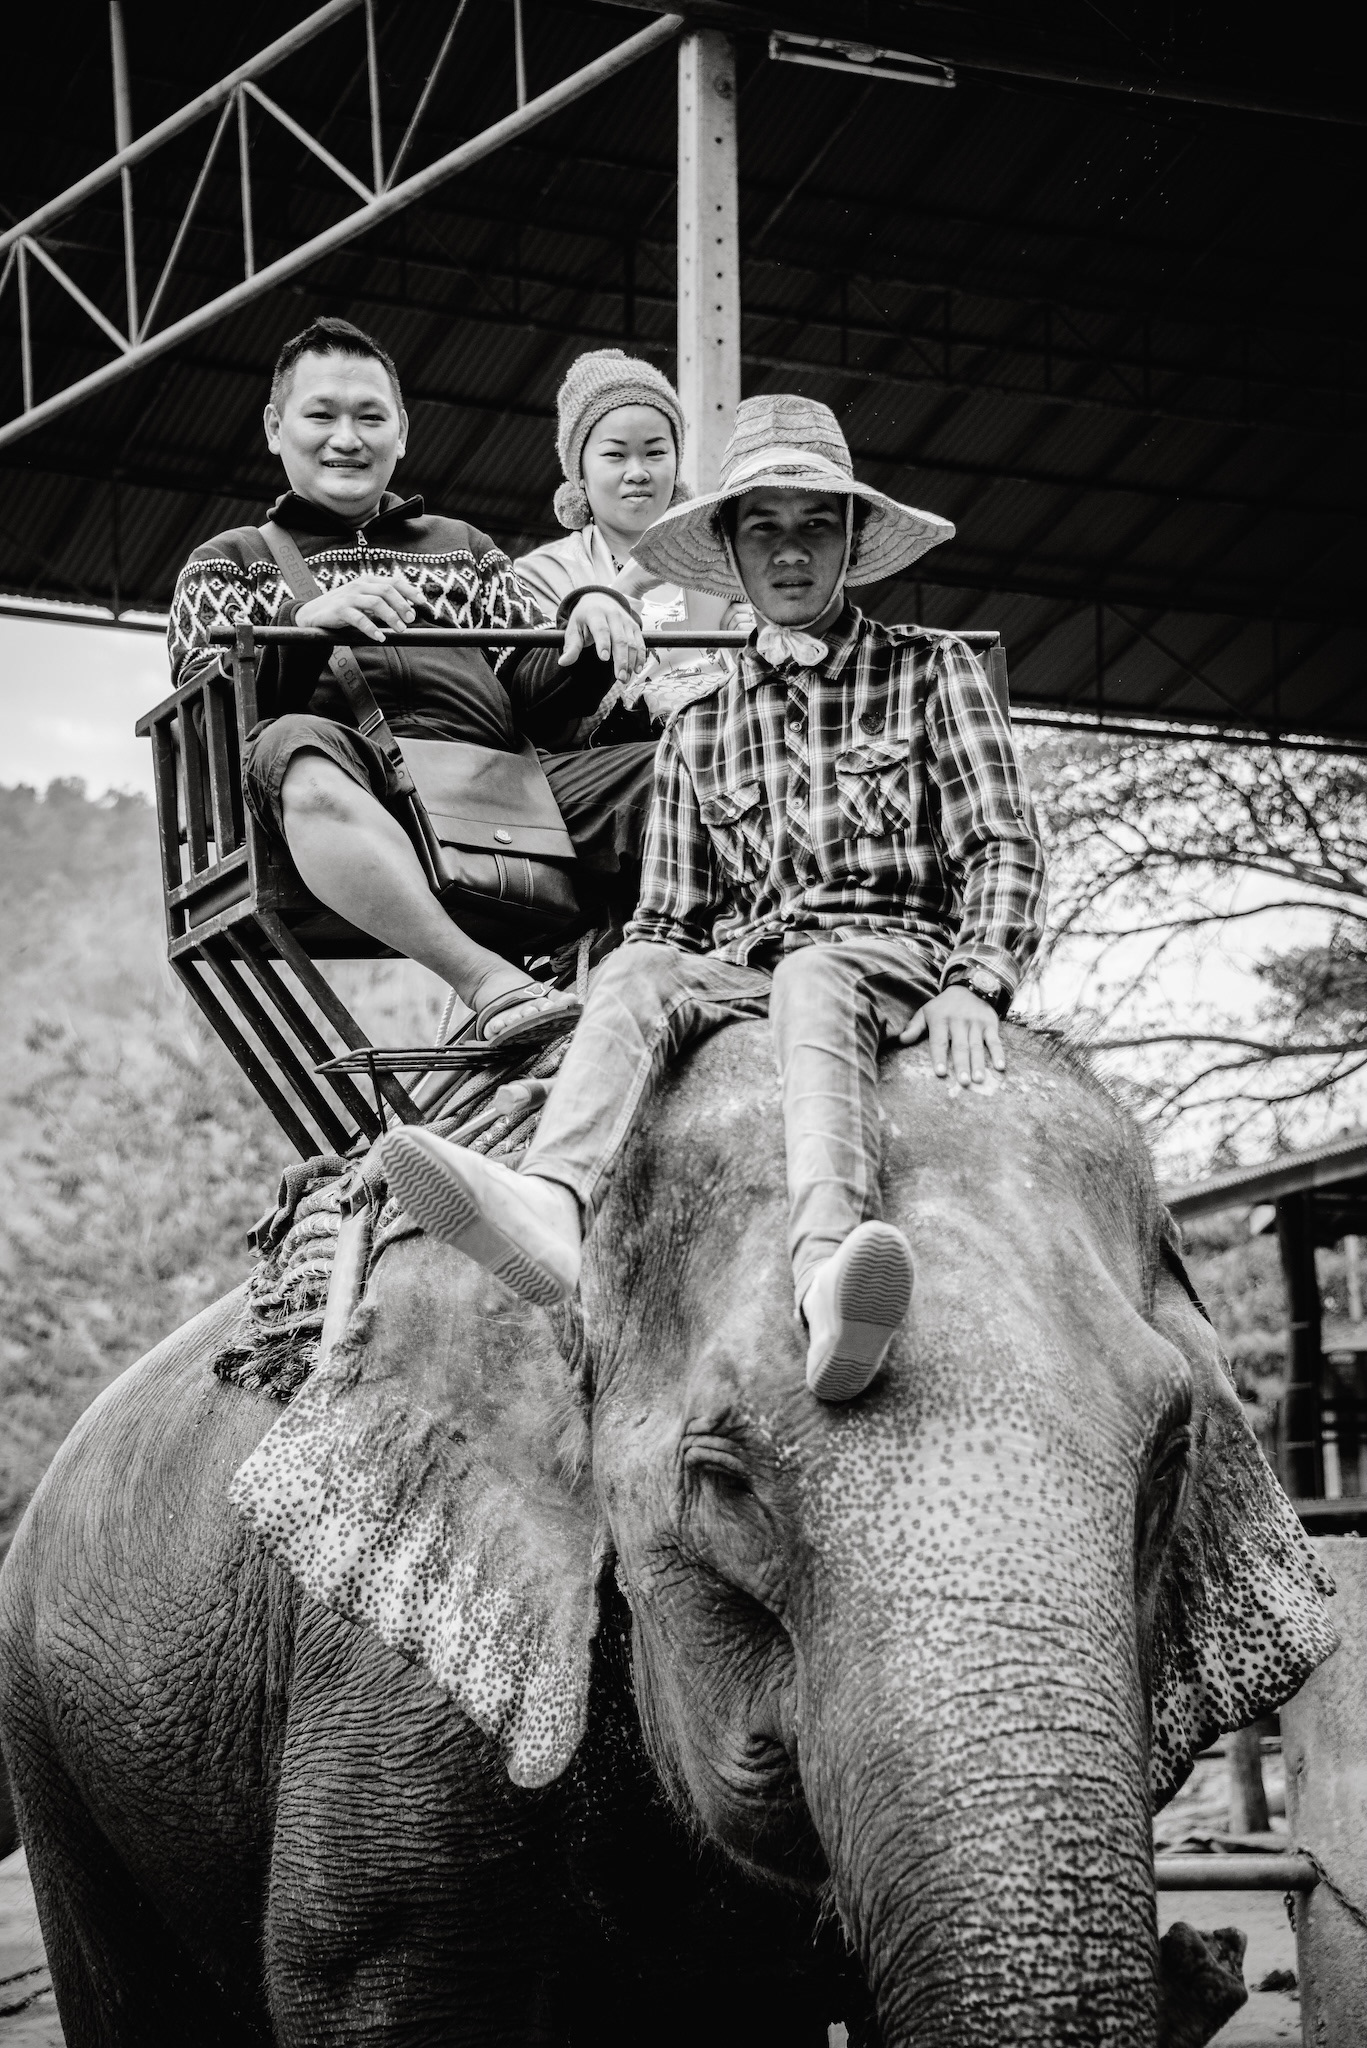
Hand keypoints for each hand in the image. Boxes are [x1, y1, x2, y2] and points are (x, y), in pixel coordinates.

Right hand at [296, 571, 423, 642]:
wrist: (313, 615)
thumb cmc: (343, 609)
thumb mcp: (364, 602)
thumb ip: (383, 604)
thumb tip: (409, 611)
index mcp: (368, 581)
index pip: (393, 582)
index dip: (410, 591)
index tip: (423, 603)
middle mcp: (359, 585)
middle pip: (387, 591)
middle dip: (402, 605)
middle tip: (411, 620)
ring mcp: (349, 597)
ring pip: (376, 603)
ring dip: (391, 616)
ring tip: (400, 629)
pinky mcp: (339, 610)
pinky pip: (359, 619)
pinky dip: (372, 629)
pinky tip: (380, 637)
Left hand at [561, 593, 645, 685]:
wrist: (600, 600)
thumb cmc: (584, 618)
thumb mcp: (574, 628)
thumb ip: (571, 646)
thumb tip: (563, 662)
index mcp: (595, 613)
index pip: (601, 629)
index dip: (603, 643)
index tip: (604, 659)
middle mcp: (613, 615)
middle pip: (619, 639)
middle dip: (621, 659)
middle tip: (619, 677)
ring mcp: (626, 621)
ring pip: (632, 643)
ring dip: (631, 662)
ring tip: (625, 678)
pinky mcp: (634, 627)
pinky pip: (640, 643)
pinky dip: (640, 657)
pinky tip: (637, 670)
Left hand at [898, 987, 1005, 1086]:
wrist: (970, 986)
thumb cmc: (944, 1006)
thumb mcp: (926, 1012)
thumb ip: (914, 1027)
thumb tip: (901, 1040)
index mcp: (940, 1019)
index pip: (939, 1041)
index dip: (939, 1057)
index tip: (940, 1073)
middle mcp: (958, 1021)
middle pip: (960, 1046)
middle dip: (962, 1064)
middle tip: (963, 1082)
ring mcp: (976, 1022)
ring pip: (976, 1045)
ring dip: (979, 1063)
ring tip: (979, 1079)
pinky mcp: (990, 1023)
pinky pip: (995, 1040)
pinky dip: (998, 1053)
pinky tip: (1000, 1066)